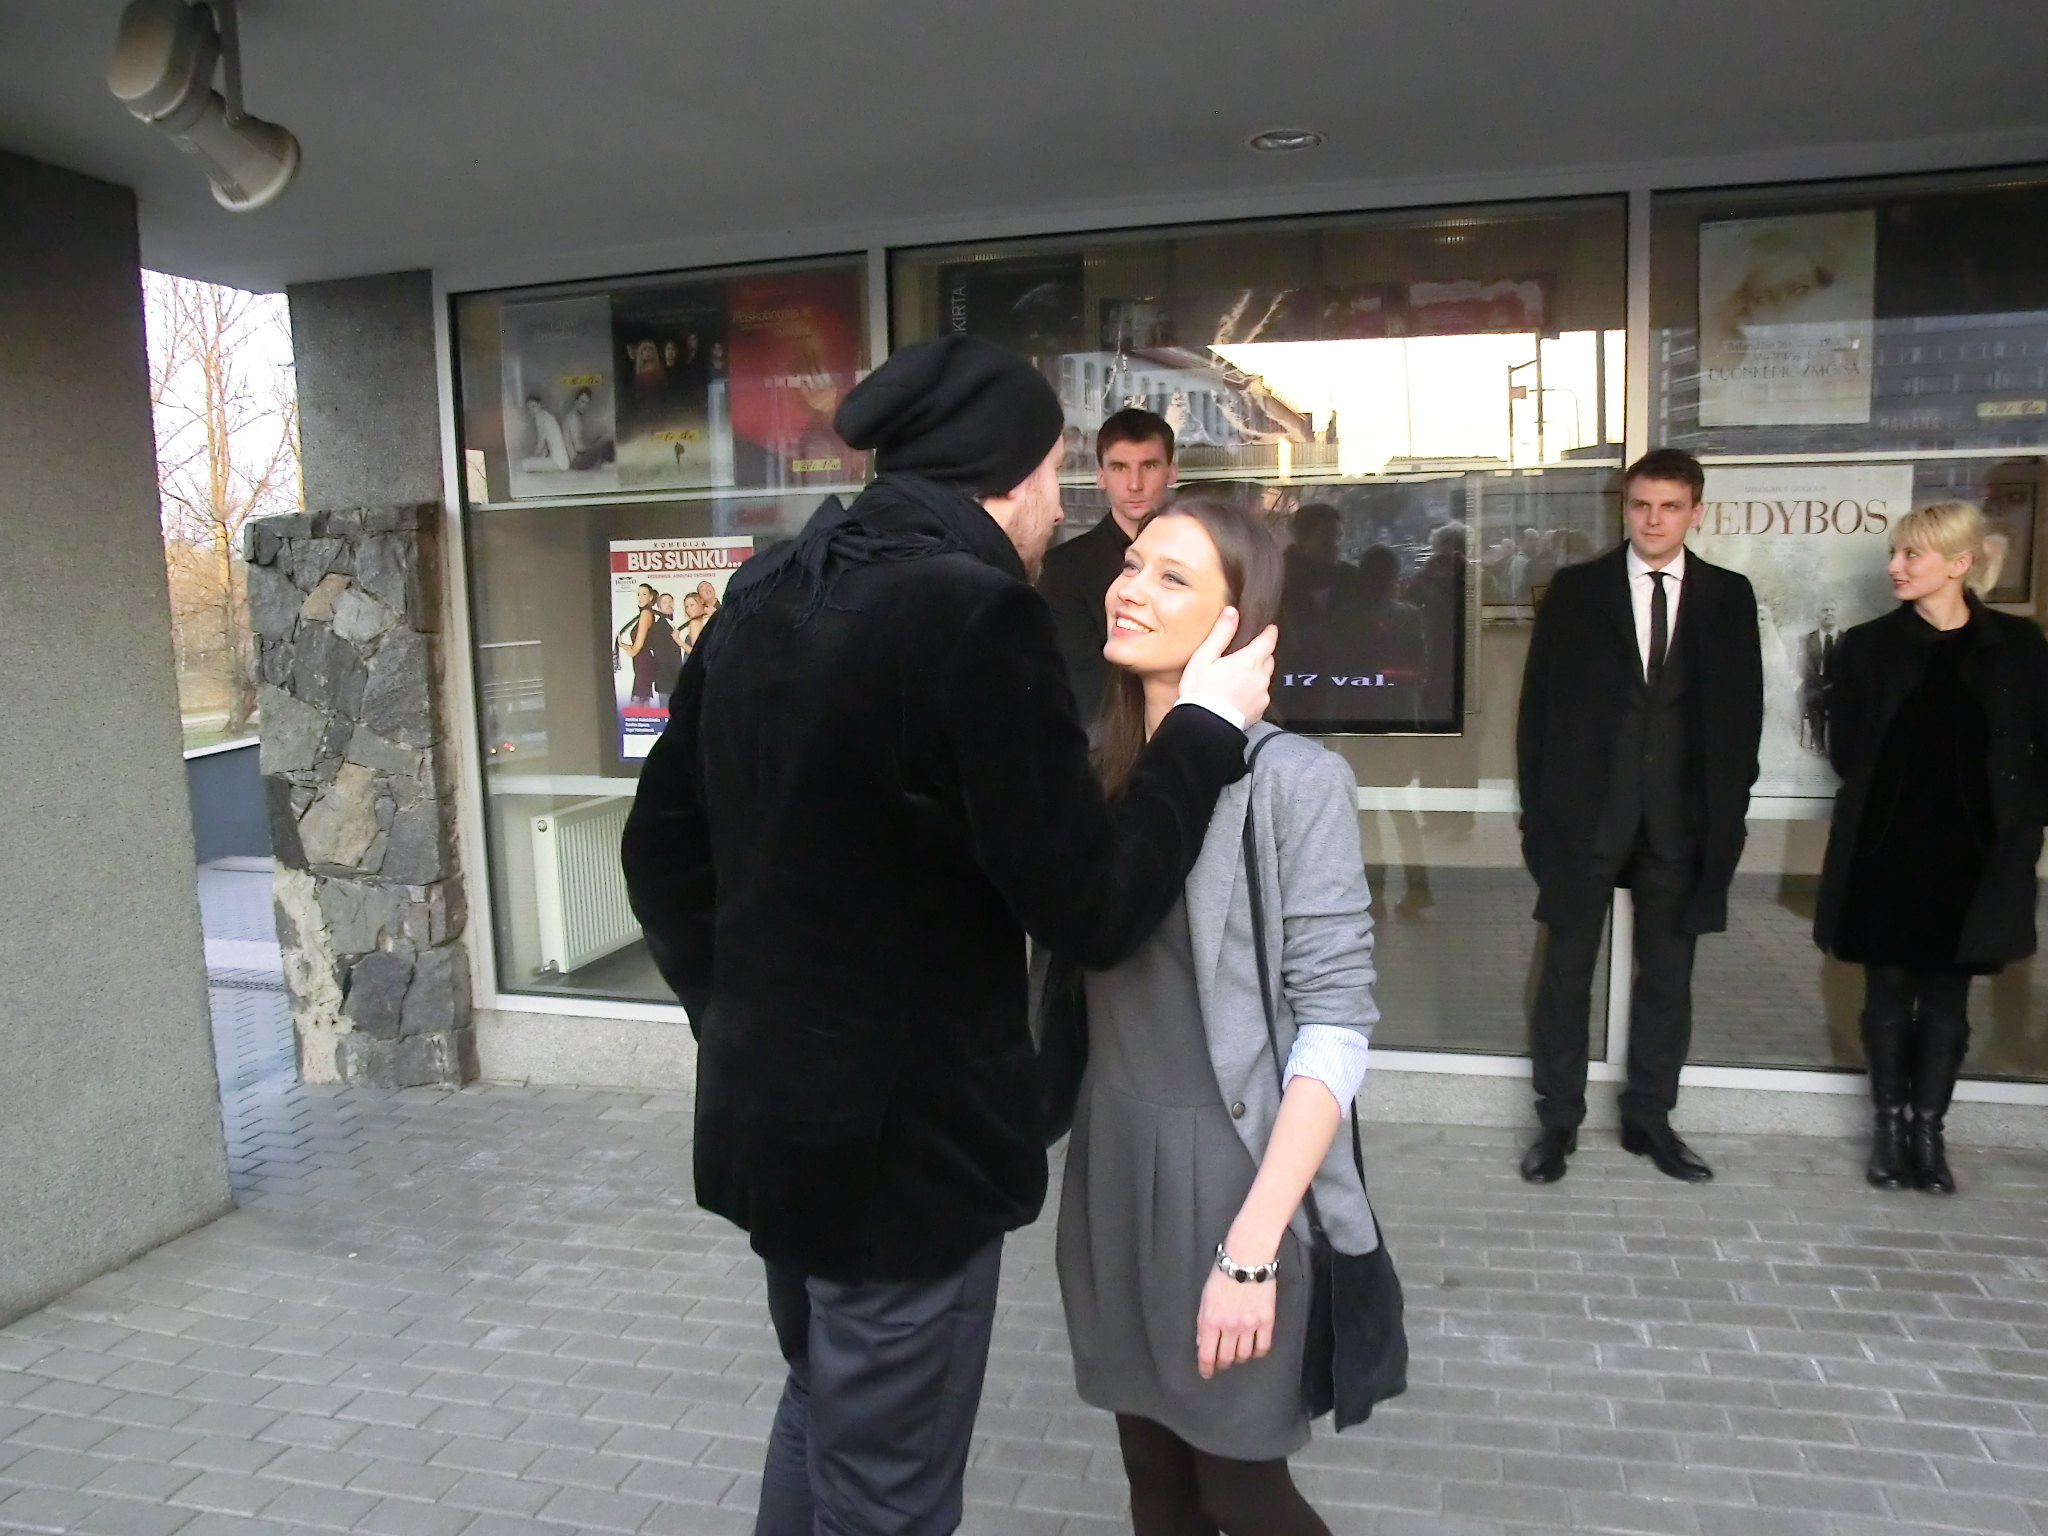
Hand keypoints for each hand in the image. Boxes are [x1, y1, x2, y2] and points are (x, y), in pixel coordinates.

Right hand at [1178, 608, 1277, 723]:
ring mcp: (1262, 695)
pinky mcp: (1260, 710)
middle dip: (1262, 653)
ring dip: (1257, 673)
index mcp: (1249, 661)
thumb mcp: (1204, 658)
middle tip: (1249, 652)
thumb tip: (1232, 611)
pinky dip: (1254, 690)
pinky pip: (1261, 694)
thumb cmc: (1200, 691)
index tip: (1269, 628)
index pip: (1268, 641)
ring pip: (1265, 677)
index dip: (1269, 633)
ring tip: (1240, 675)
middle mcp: (1261, 677)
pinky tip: (1240, 693)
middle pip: (1268, 659)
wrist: (1204, 727)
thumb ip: (1220, 634)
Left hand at [1195, 1264, 1276, 1378]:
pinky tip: (1253, 1348)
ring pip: (1243, 1355)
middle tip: (1221, 1363)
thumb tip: (1202, 1343)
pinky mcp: (1266, 1321)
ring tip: (1236, 1352)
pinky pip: (1262, 1347)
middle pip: (1226, 1358)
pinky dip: (1256, 1352)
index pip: (1207, 1354)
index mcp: (1210, 1320)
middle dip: (1222, 1364)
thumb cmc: (1223, 1275)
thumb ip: (1203, 1322)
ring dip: (1238, 1357)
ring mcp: (1249, 1325)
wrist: (1247, 1258)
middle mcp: (1229, 1327)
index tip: (1206, 1373)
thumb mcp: (1205, 1298)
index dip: (1206, 1368)